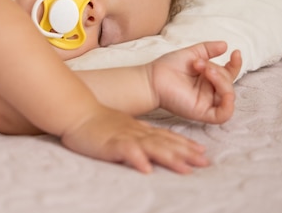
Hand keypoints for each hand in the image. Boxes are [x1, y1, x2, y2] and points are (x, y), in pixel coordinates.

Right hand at [61, 106, 208, 173]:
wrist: (76, 112)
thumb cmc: (96, 122)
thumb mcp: (122, 126)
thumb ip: (136, 133)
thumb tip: (151, 142)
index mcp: (139, 128)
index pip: (166, 136)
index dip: (185, 144)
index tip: (201, 151)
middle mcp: (136, 132)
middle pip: (166, 142)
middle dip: (186, 153)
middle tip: (205, 162)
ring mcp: (124, 136)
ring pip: (152, 147)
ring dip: (170, 158)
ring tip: (186, 168)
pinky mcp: (111, 144)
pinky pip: (126, 152)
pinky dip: (137, 160)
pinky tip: (147, 169)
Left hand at [150, 41, 241, 123]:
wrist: (152, 78)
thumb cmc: (167, 67)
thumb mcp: (191, 53)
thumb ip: (208, 49)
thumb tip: (225, 45)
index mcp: (208, 79)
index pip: (228, 74)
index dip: (235, 65)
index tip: (235, 52)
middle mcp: (209, 92)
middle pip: (228, 83)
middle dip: (218, 70)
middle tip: (198, 63)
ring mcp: (206, 103)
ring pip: (228, 96)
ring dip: (221, 80)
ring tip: (204, 69)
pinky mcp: (202, 113)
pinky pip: (223, 114)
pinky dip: (228, 104)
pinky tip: (222, 91)